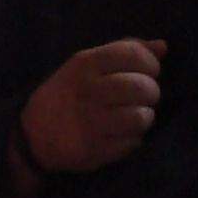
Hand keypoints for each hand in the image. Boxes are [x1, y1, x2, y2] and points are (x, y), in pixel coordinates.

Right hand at [18, 40, 165, 175]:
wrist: (34, 133)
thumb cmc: (69, 92)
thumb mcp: (87, 64)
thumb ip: (124, 51)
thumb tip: (163, 47)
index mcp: (85, 64)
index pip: (134, 55)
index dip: (150, 64)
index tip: (147, 72)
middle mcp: (88, 91)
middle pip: (142, 88)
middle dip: (151, 92)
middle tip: (142, 97)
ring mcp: (90, 123)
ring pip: (141, 117)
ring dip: (144, 117)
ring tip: (133, 116)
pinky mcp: (94, 151)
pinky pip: (132, 143)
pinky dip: (132, 139)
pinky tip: (120, 134)